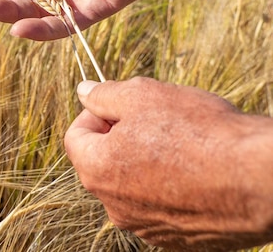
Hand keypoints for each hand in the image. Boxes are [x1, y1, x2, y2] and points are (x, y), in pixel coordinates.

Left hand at [65, 77, 272, 250]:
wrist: (260, 180)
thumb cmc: (200, 133)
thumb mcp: (143, 95)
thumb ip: (104, 95)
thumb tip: (84, 92)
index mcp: (97, 170)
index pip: (75, 136)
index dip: (94, 114)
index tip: (120, 106)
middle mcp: (115, 206)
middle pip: (101, 162)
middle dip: (119, 137)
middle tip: (154, 121)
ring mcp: (146, 228)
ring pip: (131, 185)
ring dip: (144, 162)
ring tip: (180, 144)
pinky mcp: (176, 240)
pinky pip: (159, 207)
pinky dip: (168, 187)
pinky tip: (195, 171)